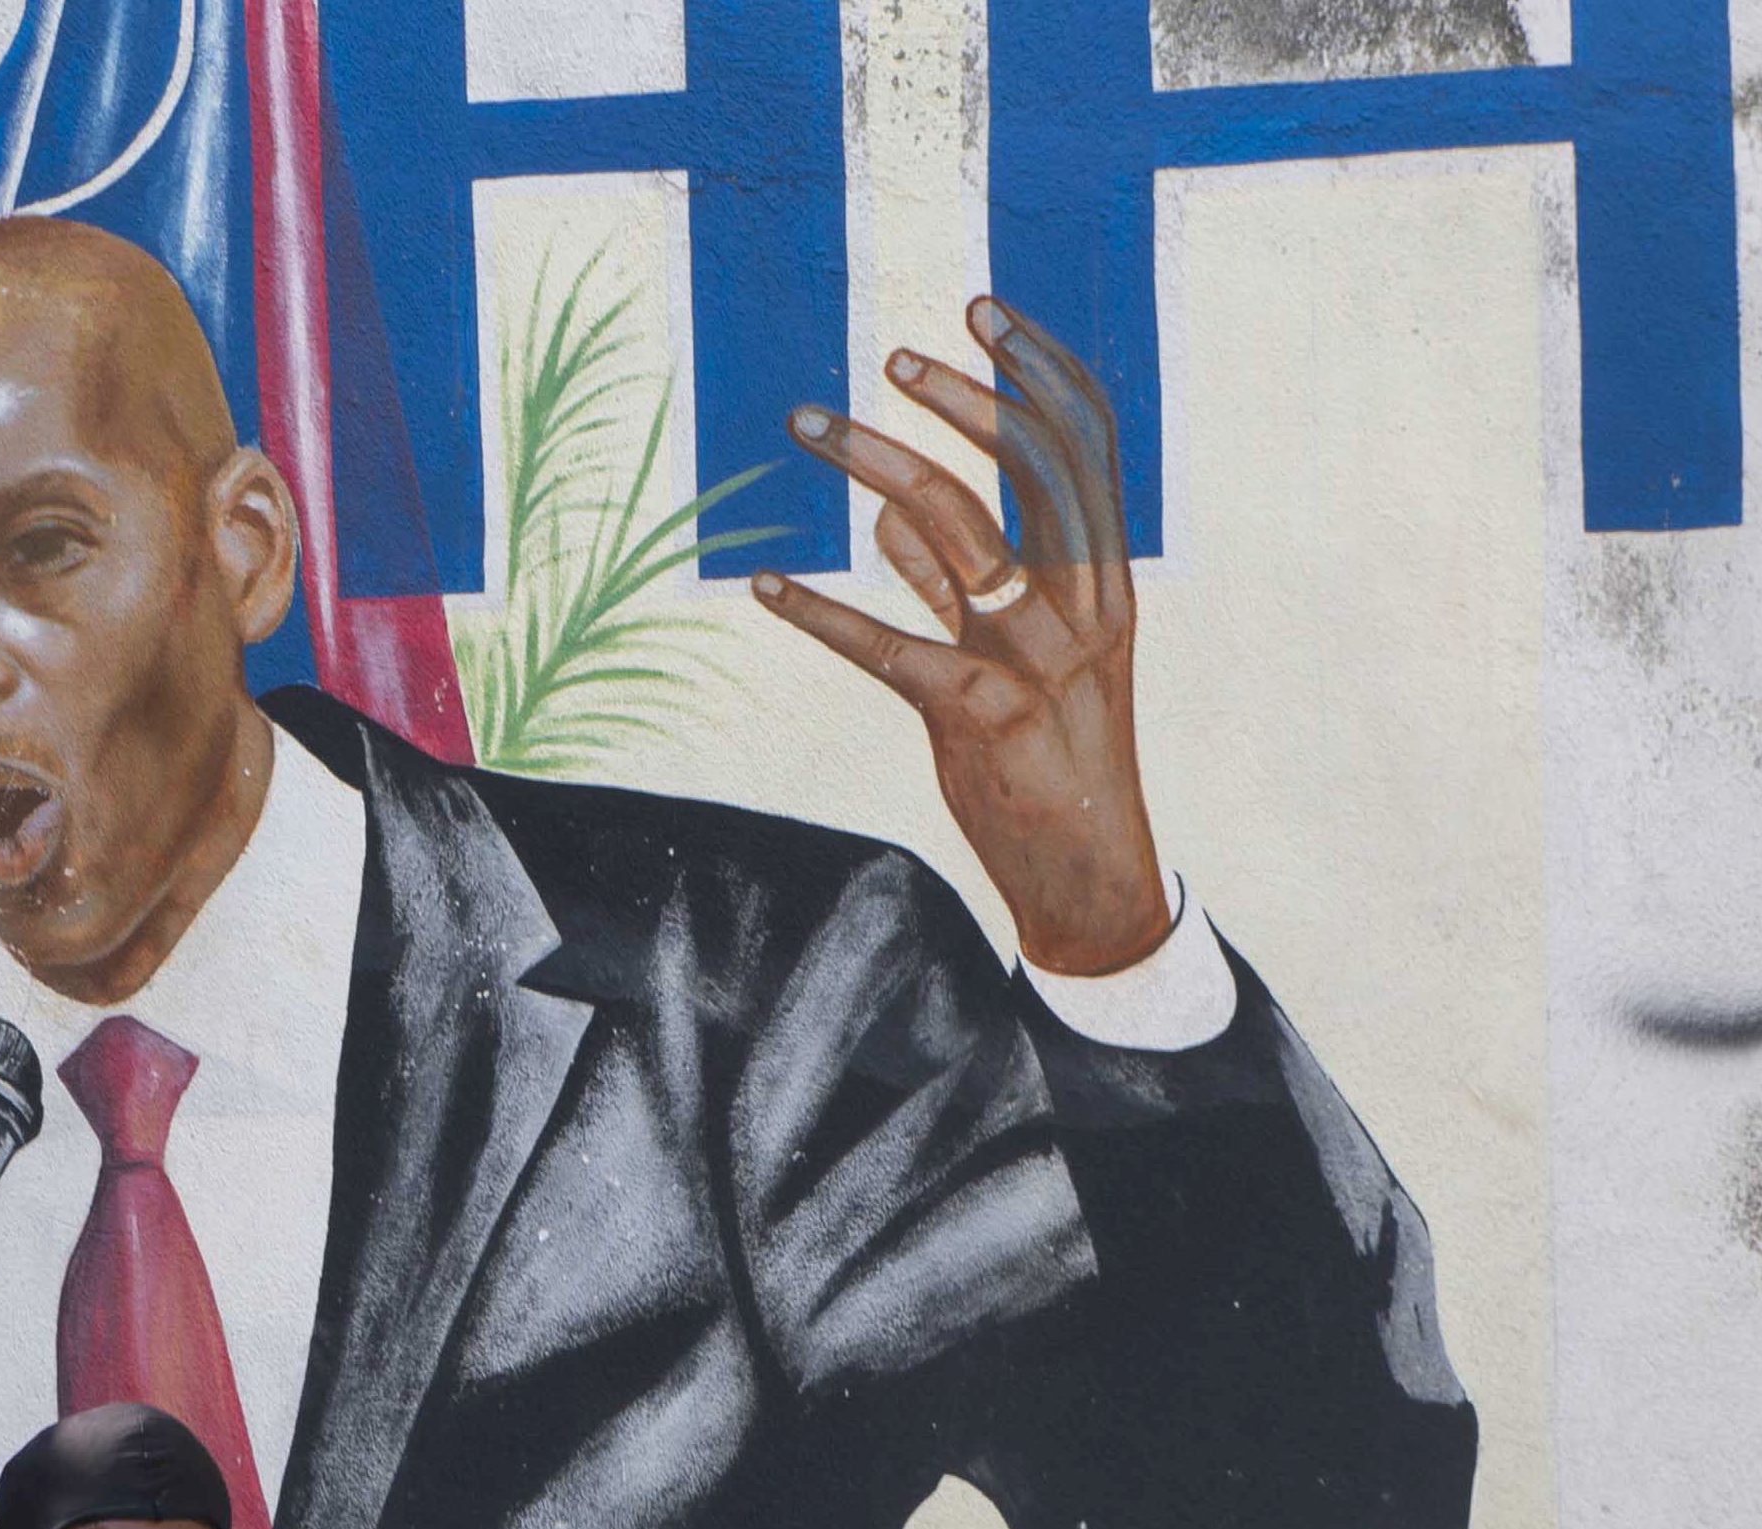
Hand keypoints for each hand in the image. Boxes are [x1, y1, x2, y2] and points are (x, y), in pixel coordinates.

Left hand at [754, 297, 1171, 977]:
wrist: (1090, 872)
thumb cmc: (1052, 757)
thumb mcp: (1020, 657)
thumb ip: (957, 586)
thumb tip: (889, 516)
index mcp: (1107, 580)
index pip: (1086, 445)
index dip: (1036, 368)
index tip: (978, 311)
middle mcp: (1084, 608)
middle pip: (1030, 469)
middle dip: (960, 401)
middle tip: (889, 358)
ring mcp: (1035, 662)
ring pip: (962, 536)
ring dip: (878, 468)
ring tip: (812, 424)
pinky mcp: (979, 719)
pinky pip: (891, 649)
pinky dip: (823, 614)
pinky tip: (766, 585)